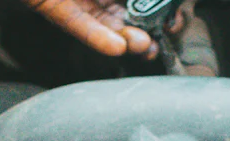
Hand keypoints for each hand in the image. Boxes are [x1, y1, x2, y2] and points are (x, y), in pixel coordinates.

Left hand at [18, 0, 159, 57]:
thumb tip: (164, 0)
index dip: (162, 11)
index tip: (174, 21)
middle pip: (128, 14)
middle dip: (147, 30)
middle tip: (158, 40)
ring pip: (107, 24)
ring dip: (126, 37)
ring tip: (141, 45)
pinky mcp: (56, 8)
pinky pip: (79, 25)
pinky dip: (98, 37)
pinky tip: (116, 47)